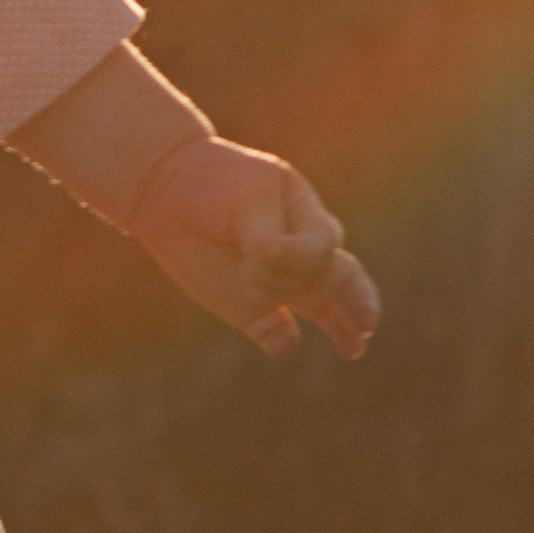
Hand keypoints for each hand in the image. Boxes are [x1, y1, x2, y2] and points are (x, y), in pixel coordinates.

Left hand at [126, 136, 380, 361]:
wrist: (166, 188)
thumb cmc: (215, 184)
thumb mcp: (248, 198)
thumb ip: (268, 236)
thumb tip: (278, 269)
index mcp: (308, 218)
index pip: (323, 241)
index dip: (301, 253)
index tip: (267, 249)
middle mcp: (302, 254)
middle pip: (342, 279)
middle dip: (358, 300)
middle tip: (367, 321)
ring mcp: (279, 284)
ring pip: (322, 310)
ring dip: (340, 328)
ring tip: (354, 348)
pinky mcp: (251, 310)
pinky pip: (276, 333)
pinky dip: (283, 342)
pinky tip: (284, 345)